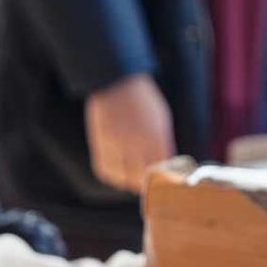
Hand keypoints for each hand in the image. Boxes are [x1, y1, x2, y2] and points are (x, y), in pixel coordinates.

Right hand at [84, 74, 175, 193]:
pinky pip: (105, 170)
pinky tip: (118, 174)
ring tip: (132, 180)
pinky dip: (112, 176)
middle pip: (142, 177)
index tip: (165, 179)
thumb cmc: (143, 100)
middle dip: (147, 183)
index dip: (164, 176)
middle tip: (148, 183)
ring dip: (128, 182)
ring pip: (123, 178)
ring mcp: (117, 144)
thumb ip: (164, 142)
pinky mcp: (100, 143)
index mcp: (157, 135)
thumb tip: (166, 163)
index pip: (162, 168)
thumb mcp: (162, 119)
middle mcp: (137, 142)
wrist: (116, 83)